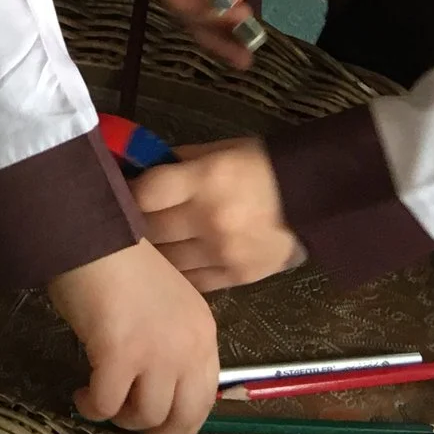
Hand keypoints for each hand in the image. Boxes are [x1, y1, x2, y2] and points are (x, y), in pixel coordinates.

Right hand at [47, 240, 220, 433]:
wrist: (92, 237)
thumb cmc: (122, 265)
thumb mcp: (167, 306)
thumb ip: (173, 343)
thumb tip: (160, 388)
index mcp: (203, 334)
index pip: (206, 398)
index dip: (182, 422)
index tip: (159, 425)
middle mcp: (188, 348)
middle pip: (182, 418)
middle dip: (154, 431)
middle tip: (128, 422)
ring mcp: (156, 353)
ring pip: (145, 417)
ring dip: (120, 418)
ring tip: (101, 402)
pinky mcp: (120, 356)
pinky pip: (107, 405)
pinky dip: (92, 408)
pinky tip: (82, 397)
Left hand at [135, 138, 303, 292]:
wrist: (315, 199)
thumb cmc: (261, 167)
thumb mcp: (218, 151)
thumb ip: (178, 163)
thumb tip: (139, 171)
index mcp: (205, 179)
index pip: (144, 194)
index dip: (125, 195)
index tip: (119, 194)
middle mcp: (210, 219)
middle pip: (149, 231)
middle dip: (133, 227)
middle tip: (125, 223)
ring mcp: (223, 252)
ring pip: (166, 263)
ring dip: (153, 255)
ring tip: (146, 247)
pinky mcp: (237, 277)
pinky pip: (192, 283)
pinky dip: (177, 275)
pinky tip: (170, 267)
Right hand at [149, 0, 286, 69]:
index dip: (188, 3)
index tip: (223, 14)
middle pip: (179, 4)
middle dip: (209, 28)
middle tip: (244, 42)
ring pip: (195, 17)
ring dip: (218, 39)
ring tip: (244, 58)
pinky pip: (210, 17)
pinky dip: (225, 35)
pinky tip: (242, 53)